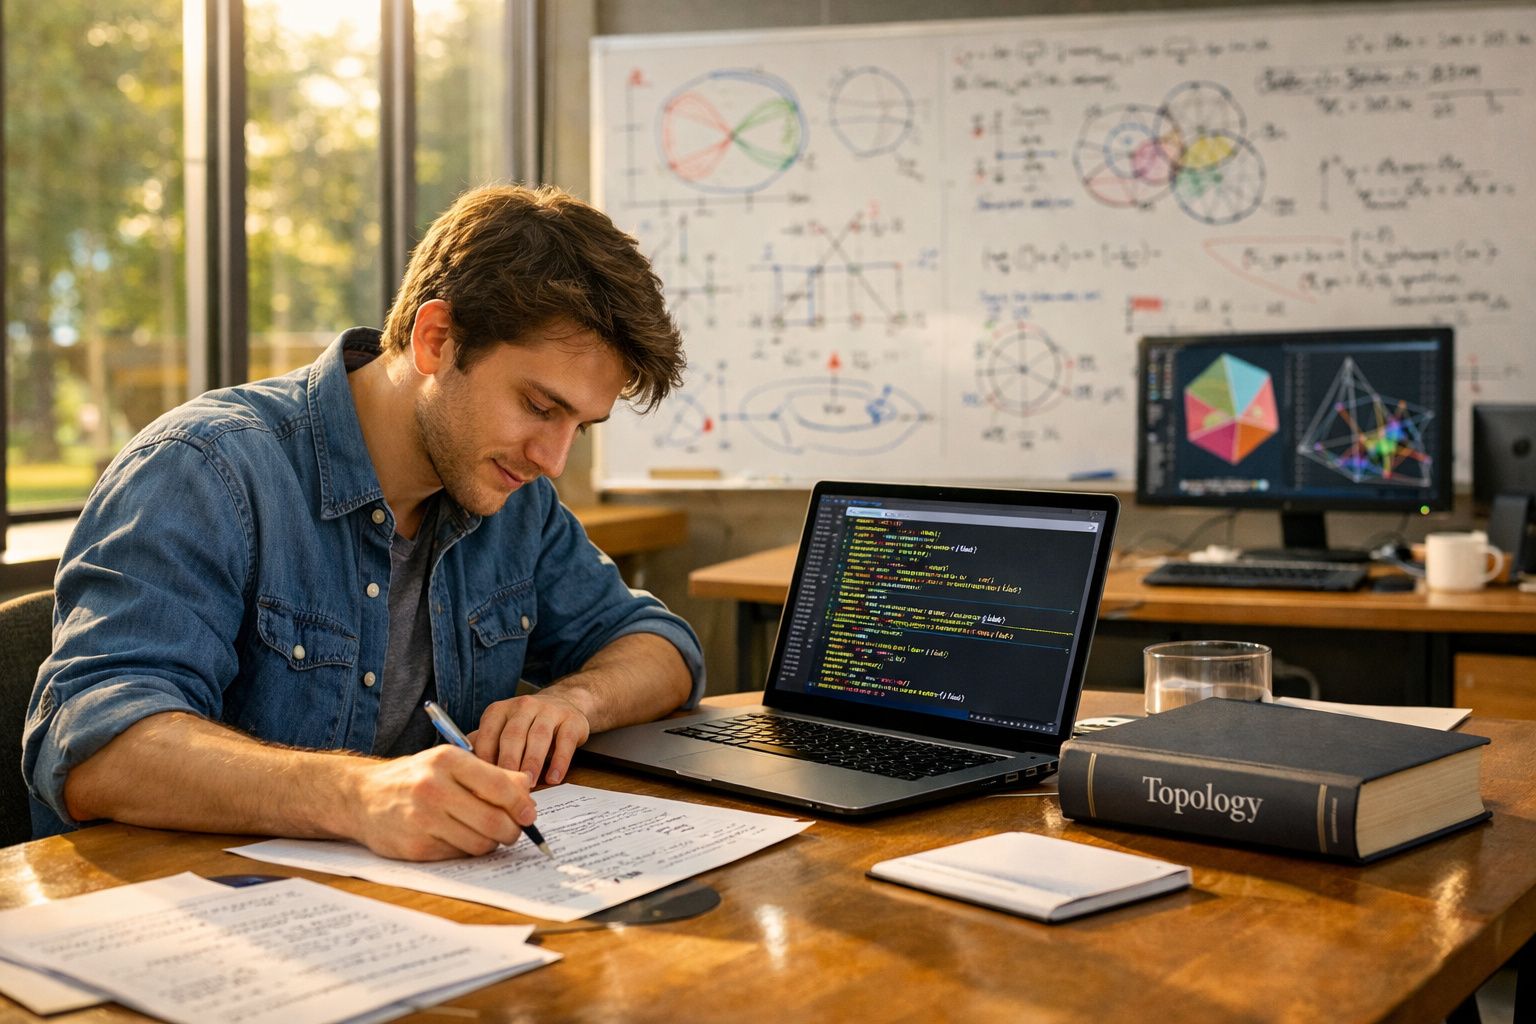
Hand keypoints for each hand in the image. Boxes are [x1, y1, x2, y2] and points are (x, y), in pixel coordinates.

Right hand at [344, 745, 537, 860]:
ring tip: (484, 834)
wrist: (361, 796)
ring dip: (490, 843)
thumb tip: (527, 790)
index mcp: (447, 760)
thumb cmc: (414, 777)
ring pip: (479, 843)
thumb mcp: (450, 762)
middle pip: (494, 820)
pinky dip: (465, 850)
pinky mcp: (414, 846)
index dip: (521, 804)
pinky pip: (458, 855)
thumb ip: (490, 773)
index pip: (500, 786)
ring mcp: (422, 819)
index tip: (528, 814)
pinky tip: (457, 837)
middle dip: (511, 830)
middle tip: (512, 830)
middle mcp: (433, 787)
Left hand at [470, 692, 590, 784]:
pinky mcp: (571, 719)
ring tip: (529, 783)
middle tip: (506, 785)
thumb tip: (463, 769)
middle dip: (509, 761)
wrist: (564, 703)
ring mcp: (549, 710)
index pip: (489, 732)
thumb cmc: (526, 726)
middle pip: (513, 734)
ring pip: (539, 736)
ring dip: (533, 761)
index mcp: (501, 710)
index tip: (483, 780)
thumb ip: (485, 746)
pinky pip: (565, 740)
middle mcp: (524, 706)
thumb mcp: (503, 730)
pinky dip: (560, 761)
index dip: (485, 756)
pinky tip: (554, 778)